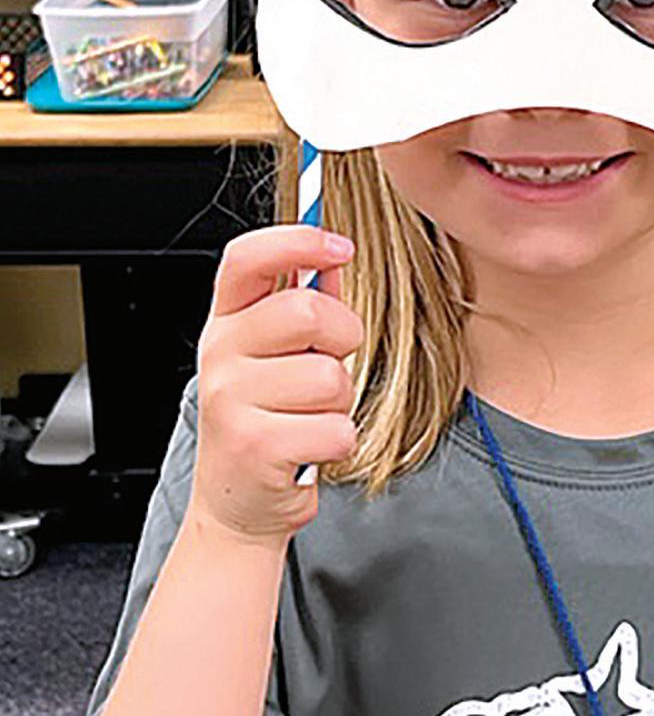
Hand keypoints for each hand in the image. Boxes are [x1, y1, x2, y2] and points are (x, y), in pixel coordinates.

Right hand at [188, 226, 361, 547]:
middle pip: (305, 310)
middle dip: (343, 335)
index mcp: (226, 321)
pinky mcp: (254, 447)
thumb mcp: (277, 353)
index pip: (247, 258)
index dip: (297, 240)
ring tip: (311, 414)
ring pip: (329, 375)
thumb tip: (331, 259)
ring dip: (340, 399)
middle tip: (331, 361)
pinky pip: (335, 427)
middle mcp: (220, 354)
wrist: (237, 503)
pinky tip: (309, 447)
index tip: (341, 246)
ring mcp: (230, 401)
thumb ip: (307, 301)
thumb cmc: (267, 418)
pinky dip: (338, 440)